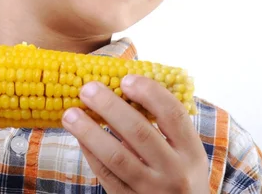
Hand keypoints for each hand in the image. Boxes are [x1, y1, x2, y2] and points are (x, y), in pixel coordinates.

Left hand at [62, 75, 208, 193]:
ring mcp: (152, 190)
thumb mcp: (184, 154)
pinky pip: (106, 175)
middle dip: (109, 106)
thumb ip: (161, 127)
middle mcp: (175, 172)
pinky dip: (90, 153)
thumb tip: (122, 89)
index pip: (172, 114)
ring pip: (116, 157)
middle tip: (87, 89)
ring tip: (70, 113)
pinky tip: (79, 137)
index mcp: (192, 152)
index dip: (149, 92)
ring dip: (89, 131)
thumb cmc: (179, 177)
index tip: (125, 78)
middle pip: (139, 132)